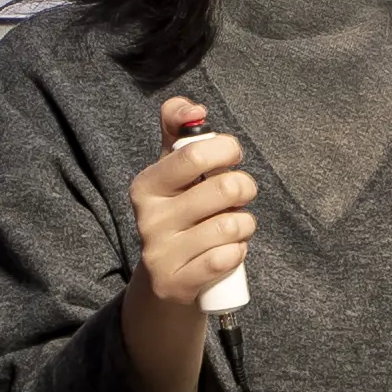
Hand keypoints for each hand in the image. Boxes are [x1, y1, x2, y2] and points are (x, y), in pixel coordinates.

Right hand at [127, 99, 256, 310]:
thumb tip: (194, 108)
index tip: (233, 155)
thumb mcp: (172, 171)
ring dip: (244, 224)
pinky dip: (237, 253)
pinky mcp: (176, 284)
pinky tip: (227, 252)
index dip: (226, 149)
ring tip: (234, 227)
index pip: (193, 154)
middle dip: (245, 188)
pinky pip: (227, 258)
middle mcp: (147, 219)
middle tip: (240, 195)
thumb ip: (179, 129)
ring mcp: (160, 254)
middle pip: (223, 188)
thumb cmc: (179, 214)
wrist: (166, 280)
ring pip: (232, 226)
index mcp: (146, 185)